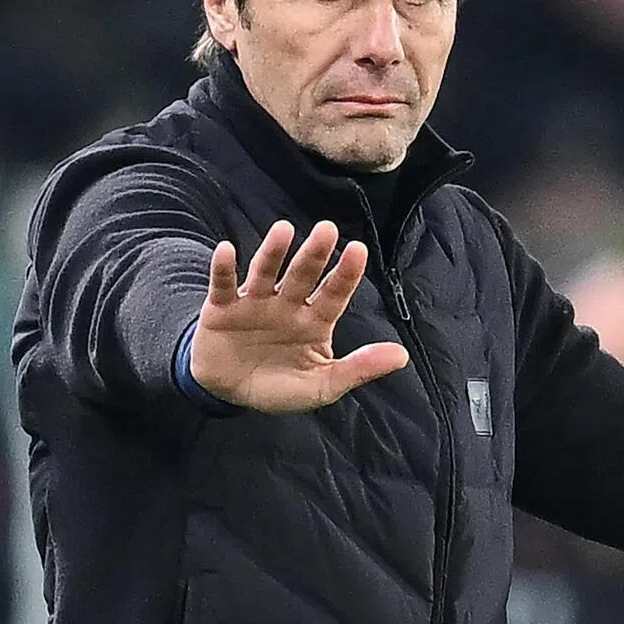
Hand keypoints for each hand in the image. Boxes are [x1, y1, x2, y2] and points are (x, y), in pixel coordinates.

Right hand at [190, 220, 408, 412]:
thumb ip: (359, 369)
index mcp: (314, 321)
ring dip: (273, 252)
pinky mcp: (221, 309)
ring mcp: (254, 304)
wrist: (228, 393)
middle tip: (328, 229)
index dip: (345, 274)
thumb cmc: (279, 386)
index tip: (359, 250)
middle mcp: (287, 305)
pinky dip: (223, 269)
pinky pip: (222, 286)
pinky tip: (227, 250)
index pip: (334, 294)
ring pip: (266, 273)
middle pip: (303, 275)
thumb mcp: (322, 386)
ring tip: (284, 230)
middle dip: (315, 254)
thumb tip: (401, 356)